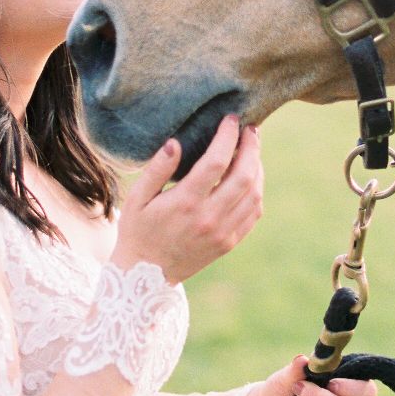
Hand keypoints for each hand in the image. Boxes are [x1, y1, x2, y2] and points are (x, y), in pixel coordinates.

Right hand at [111, 115, 263, 284]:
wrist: (146, 276)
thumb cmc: (138, 230)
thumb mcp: (137, 198)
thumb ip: (156, 169)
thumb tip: (175, 142)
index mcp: (185, 203)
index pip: (216, 162)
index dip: (227, 137)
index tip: (231, 119)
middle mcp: (208, 218)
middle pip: (244, 176)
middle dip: (251, 147)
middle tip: (250, 129)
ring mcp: (222, 233)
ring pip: (254, 194)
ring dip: (257, 168)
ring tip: (251, 150)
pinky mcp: (229, 242)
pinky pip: (253, 213)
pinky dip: (256, 191)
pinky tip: (250, 177)